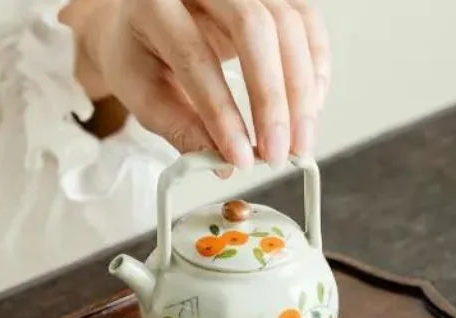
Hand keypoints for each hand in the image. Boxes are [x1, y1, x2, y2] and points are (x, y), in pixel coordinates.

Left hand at [61, 0, 330, 167]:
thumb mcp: (145, 95)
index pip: (196, 56)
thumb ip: (181, 128)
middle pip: (254, 28)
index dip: (222, 112)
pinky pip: (306, 21)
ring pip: (288, 24)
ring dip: (300, 90)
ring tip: (298, 143)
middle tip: (277, 154)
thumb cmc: (141, 57)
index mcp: (156, 3)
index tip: (240, 157)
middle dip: (271, 100)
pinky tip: (310, 108)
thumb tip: (223, 165)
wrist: (145, 20)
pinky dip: (314, 68)